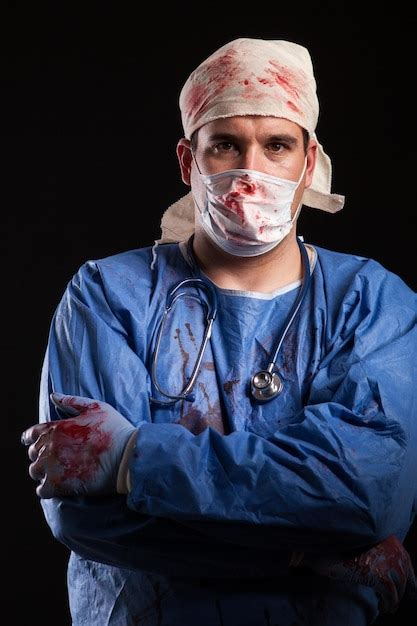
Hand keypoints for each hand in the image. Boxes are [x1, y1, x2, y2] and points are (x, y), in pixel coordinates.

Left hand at [21, 393, 136, 497]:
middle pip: (33, 454)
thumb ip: (72, 401)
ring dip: (44, 472)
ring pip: (35, 472)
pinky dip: (47, 489)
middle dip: (42, 455)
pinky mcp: (58, 485)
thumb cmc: (114, 429)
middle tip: (58, 459)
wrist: (126, 456)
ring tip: (60, 473)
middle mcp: (49, 446)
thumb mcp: (96, 407)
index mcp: (55, 428)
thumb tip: (53, 395)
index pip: (31, 434)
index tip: (40, 444)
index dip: (33, 439)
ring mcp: (52, 466)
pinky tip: (60, 486)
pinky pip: (41, 490)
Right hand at [305, 535, 416, 613]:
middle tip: (405, 599)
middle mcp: (385, 548)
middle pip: (405, 572)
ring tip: (390, 607)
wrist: (321, 551)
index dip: (410, 574)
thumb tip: (384, 568)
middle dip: (409, 588)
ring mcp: (381, 561)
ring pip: (399, 585)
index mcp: (383, 539)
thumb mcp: (357, 551)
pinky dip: (390, 602)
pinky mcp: (374, 575)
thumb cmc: (334, 550)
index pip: (404, 558)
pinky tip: (385, 607)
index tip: (412, 587)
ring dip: (396, 599)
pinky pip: (390, 592)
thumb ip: (371, 554)